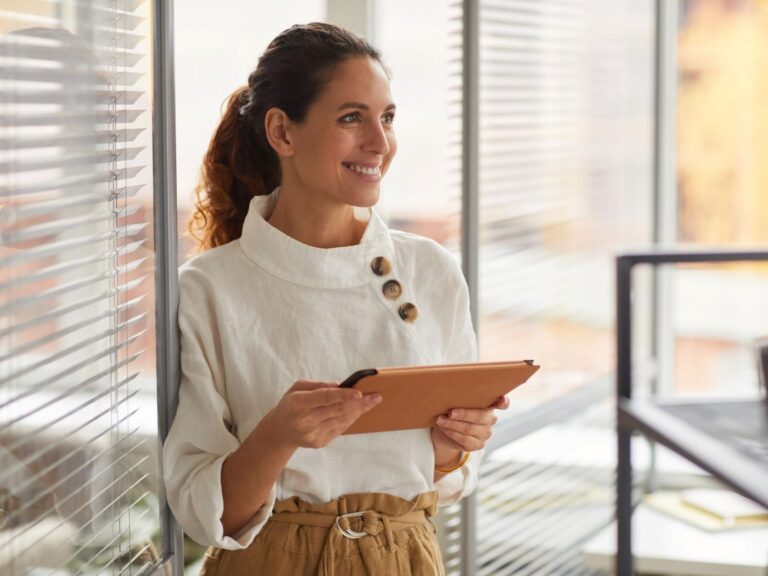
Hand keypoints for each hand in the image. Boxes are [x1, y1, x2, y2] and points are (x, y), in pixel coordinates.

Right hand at [263, 380, 381, 449]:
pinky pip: (340, 429)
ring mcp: (312, 434)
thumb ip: (318, 385)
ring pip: (341, 420)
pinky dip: (351, 419)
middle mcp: (305, 421)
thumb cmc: (291, 404)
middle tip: (376, 396)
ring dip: (359, 411)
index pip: (324, 398)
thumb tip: (340, 385)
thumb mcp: (297, 388)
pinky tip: (359, 411)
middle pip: (337, 410)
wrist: (280, 431)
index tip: (359, 393)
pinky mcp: (319, 443)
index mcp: (298, 403)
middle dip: (359, 403)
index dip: (343, 395)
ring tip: (372, 402)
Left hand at [431, 395, 509, 467]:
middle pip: (480, 416)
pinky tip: (443, 428)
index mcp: (489, 404)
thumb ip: (460, 398)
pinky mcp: (478, 445)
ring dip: (453, 424)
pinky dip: (452, 433)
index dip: (503, 402)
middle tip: (450, 412)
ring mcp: (485, 433)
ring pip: (470, 428)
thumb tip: (450, 395)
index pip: (503, 403)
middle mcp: (491, 419)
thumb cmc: (452, 410)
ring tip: (440, 419)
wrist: (444, 430)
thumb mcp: (457, 402)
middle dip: (463, 414)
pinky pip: (464, 439)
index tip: (501, 400)